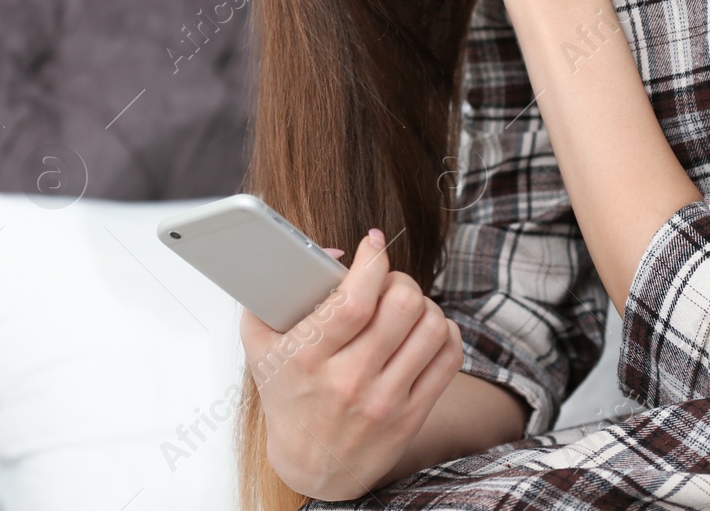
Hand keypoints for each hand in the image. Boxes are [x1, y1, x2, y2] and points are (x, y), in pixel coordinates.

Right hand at [240, 230, 464, 501]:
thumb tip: (330, 254)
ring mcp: (384, 400)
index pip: (354, 299)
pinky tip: (424, 331)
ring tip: (406, 308)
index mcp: (308, 358)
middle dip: (398, 280)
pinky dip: (443, 331)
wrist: (310, 466)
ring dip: (423, 305)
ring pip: (431, 327)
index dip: (372, 261)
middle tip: (387, 283)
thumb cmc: (287, 396)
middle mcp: (349, 380)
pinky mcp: (411, 415)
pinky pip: (448, 357)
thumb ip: (272, 293)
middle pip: (401, 306)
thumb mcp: (261, 346)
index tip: (373, 243)